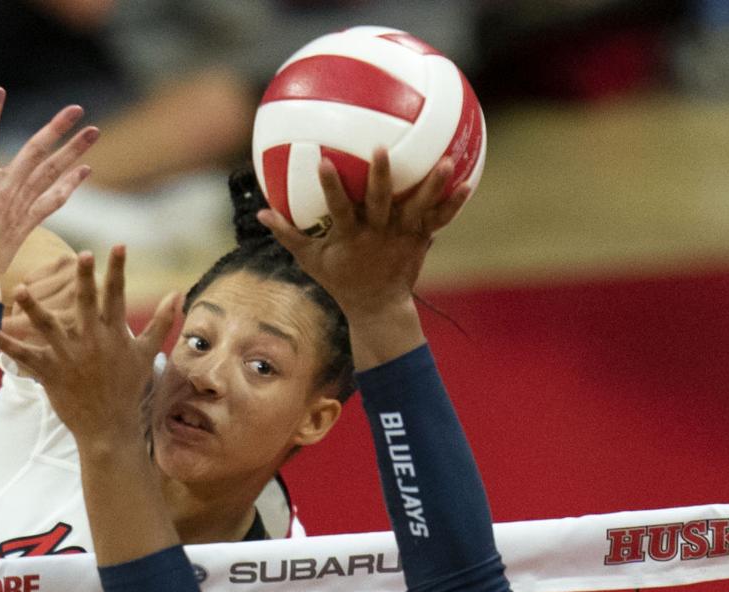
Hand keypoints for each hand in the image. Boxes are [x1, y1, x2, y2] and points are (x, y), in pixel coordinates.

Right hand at [0, 87, 98, 300]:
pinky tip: (85, 170)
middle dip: (57, 129)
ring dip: (73, 152)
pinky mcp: (27, 223)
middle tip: (77, 109)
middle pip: (35, 154)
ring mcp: (19, 209)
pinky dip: (70, 185)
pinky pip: (54, 201)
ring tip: (94, 131)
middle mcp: (3, 194)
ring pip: (51, 174)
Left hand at [0, 246, 179, 448]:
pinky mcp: (51, 373)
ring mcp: (70, 357)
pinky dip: (6, 345)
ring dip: (34, 309)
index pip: (117, 296)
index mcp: (114, 335)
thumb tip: (177, 293)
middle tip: (81, 255)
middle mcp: (92, 342)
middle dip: (84, 279)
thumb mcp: (147, 353)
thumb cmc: (128, 388)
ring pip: (49, 327)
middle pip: (86, 304)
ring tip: (20, 290)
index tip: (118, 246)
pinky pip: (24, 356)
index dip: (118, 270)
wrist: (109, 428)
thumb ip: (160, 321)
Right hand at [258, 149, 467, 325]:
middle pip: (379, 202)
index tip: (323, 161)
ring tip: (447, 162)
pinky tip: (468, 181)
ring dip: (432, 187)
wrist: (376, 306)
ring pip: (417, 208)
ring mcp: (401, 237)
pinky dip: (453, 203)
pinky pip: (440, 220)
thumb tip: (261, 212)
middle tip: (382, 148)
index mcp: (350, 237)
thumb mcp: (310, 261)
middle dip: (380, 176)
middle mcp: (377, 234)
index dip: (330, 187)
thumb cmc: (340, 279)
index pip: (337, 209)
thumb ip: (287, 234)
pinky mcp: (420, 240)